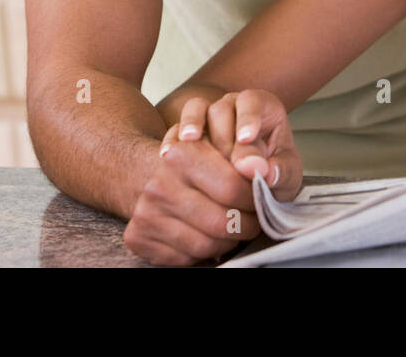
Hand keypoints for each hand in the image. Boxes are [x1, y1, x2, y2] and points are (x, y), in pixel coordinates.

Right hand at [123, 134, 260, 266]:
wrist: (149, 175)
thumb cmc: (197, 163)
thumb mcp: (222, 145)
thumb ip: (248, 156)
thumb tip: (267, 173)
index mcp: (181, 155)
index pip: (233, 188)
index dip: (255, 200)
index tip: (262, 200)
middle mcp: (159, 185)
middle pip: (221, 222)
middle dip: (246, 226)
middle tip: (254, 220)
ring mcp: (145, 213)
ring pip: (205, 245)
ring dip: (228, 242)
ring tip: (234, 229)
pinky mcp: (138, 236)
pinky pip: (185, 258)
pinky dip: (205, 253)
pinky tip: (210, 237)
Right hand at [176, 89, 303, 200]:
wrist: (251, 187)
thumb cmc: (273, 173)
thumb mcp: (287, 174)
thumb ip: (281, 171)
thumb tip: (265, 172)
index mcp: (261, 107)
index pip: (252, 101)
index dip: (248, 117)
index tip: (246, 138)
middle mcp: (232, 106)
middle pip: (221, 112)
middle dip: (225, 142)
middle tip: (232, 171)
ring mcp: (206, 117)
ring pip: (196, 115)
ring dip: (196, 136)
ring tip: (191, 145)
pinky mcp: (185, 134)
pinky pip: (175, 129)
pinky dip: (172, 141)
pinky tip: (168, 155)